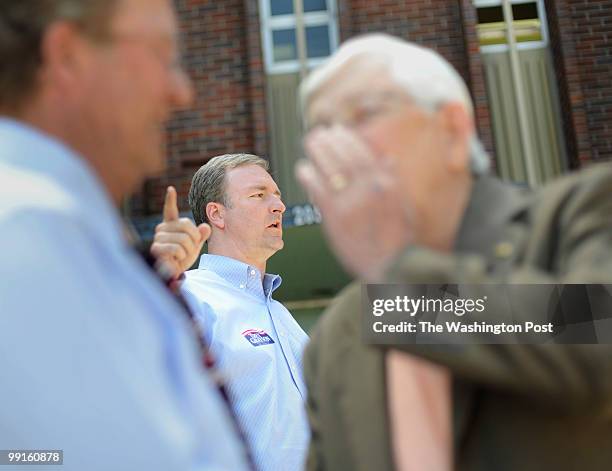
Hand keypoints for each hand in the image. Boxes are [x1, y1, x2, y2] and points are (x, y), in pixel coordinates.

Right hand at [150, 186, 210, 278]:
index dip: (170, 199)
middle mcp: (162, 228)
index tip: (171, 189)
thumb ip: (201, 234)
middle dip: (194, 240)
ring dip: (188, 250)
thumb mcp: (196, 245)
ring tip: (181, 256)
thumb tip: (206, 226)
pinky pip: (177, 249)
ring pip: (183, 239)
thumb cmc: (184, 257)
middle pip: (187, 226)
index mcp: (171, 225)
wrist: (176, 272)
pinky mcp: (156, 248)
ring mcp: (158, 238)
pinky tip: (175, 259)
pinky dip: (181, 256)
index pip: (170, 210)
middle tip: (189, 250)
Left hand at [296, 125, 412, 281]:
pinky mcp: (336, 216)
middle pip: (344, 154)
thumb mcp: (403, 206)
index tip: (338, 130)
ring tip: (310, 144)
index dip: (347, 138)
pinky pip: (318, 187)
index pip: (363, 151)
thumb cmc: (399, 240)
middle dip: (329, 140)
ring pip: (330, 166)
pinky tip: (302, 169)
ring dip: (317, 151)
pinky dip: (308, 175)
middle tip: (317, 134)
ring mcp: (352, 201)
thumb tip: (389, 158)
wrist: (393, 268)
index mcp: (386, 183)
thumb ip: (393, 180)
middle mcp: (369, 187)